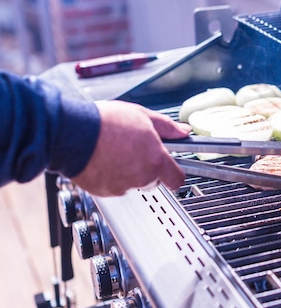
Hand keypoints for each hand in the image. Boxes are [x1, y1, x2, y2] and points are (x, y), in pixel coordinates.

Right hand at [71, 100, 190, 195]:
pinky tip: (104, 159)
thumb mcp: (142, 116)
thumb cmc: (104, 123)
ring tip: (116, 151)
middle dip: (149, 168)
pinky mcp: (103, 191)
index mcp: (155, 160)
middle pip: (154, 180)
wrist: (71, 132)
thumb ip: (167, 127)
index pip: (177, 179)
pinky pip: (113, 185)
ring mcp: (121, 187)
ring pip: (133, 183)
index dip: (175, 173)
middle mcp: (141, 178)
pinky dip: (111, 176)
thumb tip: (182, 131)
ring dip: (129, 171)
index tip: (173, 168)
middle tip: (136, 150)